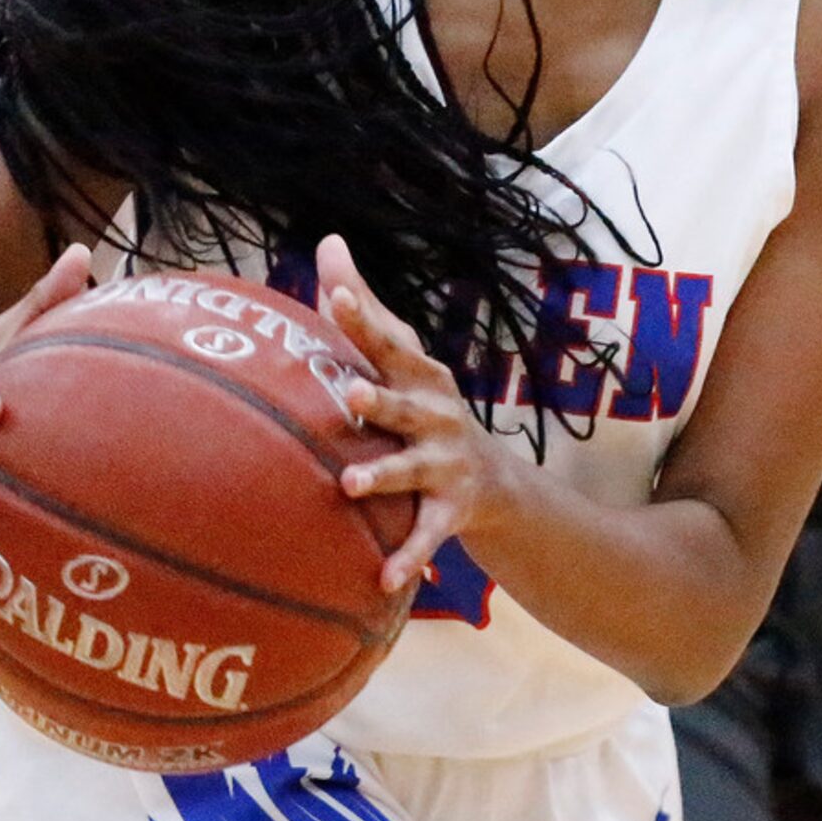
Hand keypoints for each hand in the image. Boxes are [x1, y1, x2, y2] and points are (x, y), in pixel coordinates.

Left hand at [317, 234, 505, 597]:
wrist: (494, 482)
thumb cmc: (423, 404)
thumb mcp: (401, 356)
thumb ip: (362, 303)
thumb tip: (327, 241)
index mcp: (419, 375)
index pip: (389, 342)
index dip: (365, 319)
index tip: (338, 295)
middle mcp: (436, 414)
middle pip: (406, 404)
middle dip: (381, 398)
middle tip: (350, 393)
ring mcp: (445, 464)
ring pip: (411, 471)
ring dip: (384, 475)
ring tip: (350, 485)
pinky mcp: (449, 511)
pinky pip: (426, 538)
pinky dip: (408, 558)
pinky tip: (383, 580)